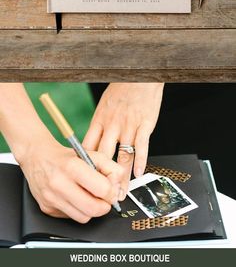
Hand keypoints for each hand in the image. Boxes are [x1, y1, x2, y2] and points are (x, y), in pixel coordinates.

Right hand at [20, 137, 123, 222]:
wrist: (37, 157)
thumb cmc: (65, 156)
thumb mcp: (90, 153)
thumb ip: (110, 166)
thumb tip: (119, 185)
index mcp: (72, 167)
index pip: (102, 189)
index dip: (112, 192)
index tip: (112, 190)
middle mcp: (60, 184)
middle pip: (93, 209)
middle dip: (104, 206)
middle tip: (104, 199)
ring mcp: (52, 198)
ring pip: (83, 217)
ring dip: (91, 210)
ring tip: (89, 197)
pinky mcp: (47, 208)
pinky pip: (70, 217)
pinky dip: (77, 210)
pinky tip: (75, 198)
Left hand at [83, 83, 163, 198]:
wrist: (140, 75)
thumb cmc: (121, 89)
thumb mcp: (104, 105)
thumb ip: (100, 124)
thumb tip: (95, 142)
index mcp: (99, 120)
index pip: (89, 148)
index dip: (88, 167)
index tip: (87, 180)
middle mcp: (112, 125)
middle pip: (105, 157)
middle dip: (103, 178)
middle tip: (104, 194)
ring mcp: (128, 126)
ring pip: (123, 156)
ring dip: (122, 177)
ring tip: (122, 191)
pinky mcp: (144, 124)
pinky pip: (142, 146)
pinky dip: (140, 162)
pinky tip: (139, 174)